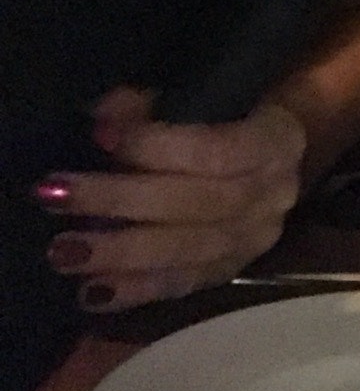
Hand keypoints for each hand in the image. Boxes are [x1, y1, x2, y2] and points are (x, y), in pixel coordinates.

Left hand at [36, 88, 306, 310]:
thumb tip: (101, 121)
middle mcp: (271, 196)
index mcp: (274, 142)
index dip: (157, 147)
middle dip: (120, 201)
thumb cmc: (228, 118)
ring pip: (187, 251)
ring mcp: (254, 240)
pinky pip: (182, 285)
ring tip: (63, 251)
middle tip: (55, 197)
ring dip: (120, 253)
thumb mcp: (199, 97)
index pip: (216, 151)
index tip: (100, 137)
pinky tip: (90, 293)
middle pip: (195, 205)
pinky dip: (135, 290)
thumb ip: (148, 108)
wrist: (272, 158)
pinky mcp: (231, 270)